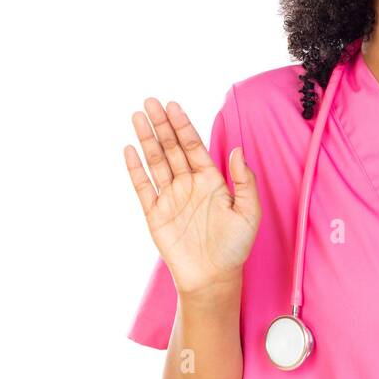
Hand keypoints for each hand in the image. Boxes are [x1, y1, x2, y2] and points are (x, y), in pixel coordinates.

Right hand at [124, 98, 261, 294]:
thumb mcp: (249, 212)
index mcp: (211, 180)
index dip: (183, 126)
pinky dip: (135, 169)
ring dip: (147, 139)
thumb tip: (237, 151)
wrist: (214, 277)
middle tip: (150, 102)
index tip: (174, 106)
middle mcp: (188, 184)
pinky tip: (129, 149)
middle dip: (161, 125)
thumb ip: (245, 181)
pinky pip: (143, 187)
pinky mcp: (155, 214)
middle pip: (172, 148)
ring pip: (156, 162)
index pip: (194, 146)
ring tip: (137, 116)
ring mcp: (170, 198)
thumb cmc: (235, 246)